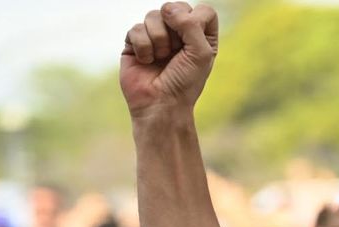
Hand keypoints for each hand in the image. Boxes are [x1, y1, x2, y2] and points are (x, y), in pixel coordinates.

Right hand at [120, 3, 218, 119]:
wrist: (160, 104)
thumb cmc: (184, 82)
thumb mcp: (200, 53)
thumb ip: (191, 24)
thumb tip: (167, 9)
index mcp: (201, 36)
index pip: (203, 10)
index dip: (197, 20)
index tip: (193, 41)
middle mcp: (179, 33)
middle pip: (175, 7)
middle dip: (175, 30)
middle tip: (176, 52)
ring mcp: (156, 36)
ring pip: (153, 15)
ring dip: (159, 39)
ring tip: (160, 58)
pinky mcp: (135, 42)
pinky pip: (136, 28)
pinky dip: (143, 46)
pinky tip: (146, 61)